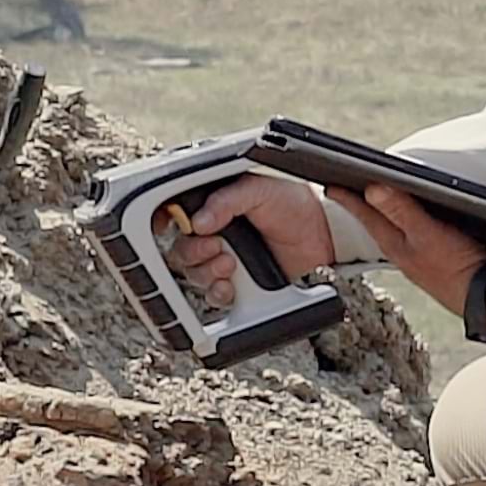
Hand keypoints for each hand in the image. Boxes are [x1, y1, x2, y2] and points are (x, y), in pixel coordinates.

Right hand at [154, 175, 335, 306]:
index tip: (161, 225)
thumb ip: (227, 200)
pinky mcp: (238, 284)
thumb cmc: (292, 203)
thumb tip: (197, 222)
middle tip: (215, 246)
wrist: (325, 234)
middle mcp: (214, 232)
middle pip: (181, 249)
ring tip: (229, 263)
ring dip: (206, 272)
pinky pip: (213, 296)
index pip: (174, 211)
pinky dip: (217, 293)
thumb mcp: (259, 189)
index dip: (160, 219)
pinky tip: (229, 286)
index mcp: (213, 203)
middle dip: (193, 252)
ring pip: (194, 274)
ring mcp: (224, 259)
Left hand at [326, 184, 485, 315]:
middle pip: (374, 221)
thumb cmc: (454, 266)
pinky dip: (401, 224)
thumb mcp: (426, 233)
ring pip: (390, 229)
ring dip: (380, 214)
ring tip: (370, 203)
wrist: (481, 297)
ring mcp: (415, 257)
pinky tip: (407, 223)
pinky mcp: (431, 260)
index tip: (329, 186)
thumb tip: (373, 189)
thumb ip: (401, 210)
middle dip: (360, 205)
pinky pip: (408, 236)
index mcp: (394, 242)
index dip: (347, 198)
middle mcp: (400, 250)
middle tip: (343, 191)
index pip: (365, 214)